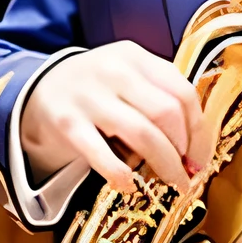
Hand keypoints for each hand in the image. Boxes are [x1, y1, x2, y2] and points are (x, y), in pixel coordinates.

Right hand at [19, 40, 208, 191]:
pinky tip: (130, 185)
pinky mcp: (67, 123)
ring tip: (172, 182)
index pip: (182, 92)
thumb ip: (159, 96)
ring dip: (165, 164)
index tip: (200, 156)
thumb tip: (195, 145)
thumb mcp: (127, 76)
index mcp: (135, 57)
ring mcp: (89, 96)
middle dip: (184, 149)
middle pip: (167, 113)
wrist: (41, 90)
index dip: (199, 130)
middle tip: (187, 172)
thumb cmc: (98, 89)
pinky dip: (121, 174)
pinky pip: (102, 154)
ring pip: (143, 133)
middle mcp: (114, 71)